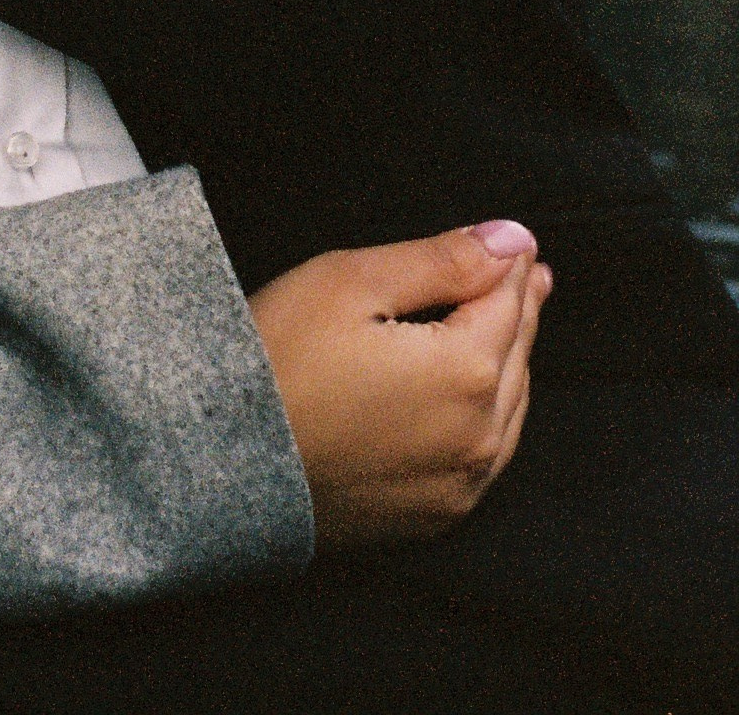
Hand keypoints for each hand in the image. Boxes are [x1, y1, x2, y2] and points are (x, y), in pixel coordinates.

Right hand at [248, 222, 548, 547]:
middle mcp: (479, 436)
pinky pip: (487, 456)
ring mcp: (460, 485)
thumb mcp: (352, 282)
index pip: (507, 302)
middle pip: (517, 355)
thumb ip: (442, 260)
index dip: (512, 263)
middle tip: (529, 275)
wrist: (227, 460)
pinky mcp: (434, 515)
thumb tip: (512, 239)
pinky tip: (482, 396)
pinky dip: (495, 416)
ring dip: (512, 362)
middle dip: (519, 308)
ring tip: (511, 324)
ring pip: (511, 409)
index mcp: (466, 372)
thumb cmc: (280, 358)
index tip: (520, 241)